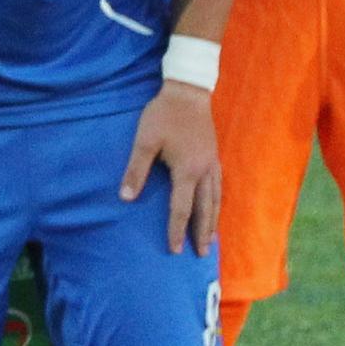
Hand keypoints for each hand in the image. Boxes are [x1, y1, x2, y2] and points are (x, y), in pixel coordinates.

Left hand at [120, 83, 220, 255]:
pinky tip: (213, 208)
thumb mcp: (144, 141)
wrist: (188, 91)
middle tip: (200, 254)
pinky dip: (217, 203)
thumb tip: (126, 198)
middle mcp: (205, 171)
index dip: (177, 230)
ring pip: (216, 199)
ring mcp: (212, 163)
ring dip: (212, 221)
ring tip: (210, 239)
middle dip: (202, 233)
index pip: (182, 208)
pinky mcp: (214, 156)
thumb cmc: (163, 115)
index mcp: (187, 171)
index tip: (174, 249)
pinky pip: (219, 187)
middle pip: (205, 209)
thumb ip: (136, 170)